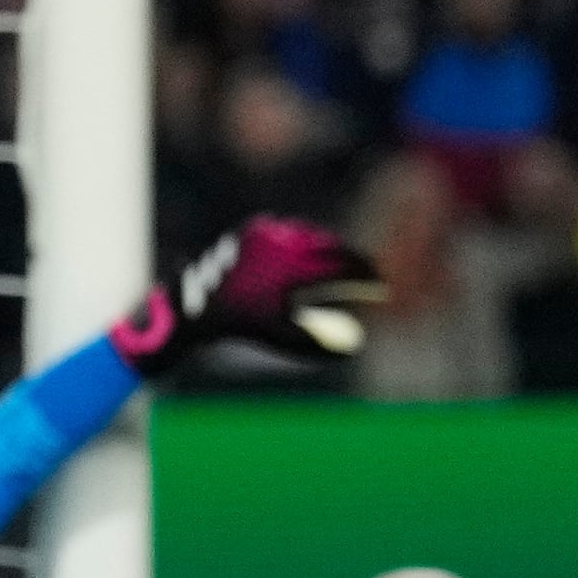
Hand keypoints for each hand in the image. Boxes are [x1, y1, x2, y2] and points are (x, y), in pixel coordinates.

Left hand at [110, 213, 382, 380]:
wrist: (195, 303)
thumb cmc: (241, 325)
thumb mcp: (282, 337)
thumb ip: (319, 343)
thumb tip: (356, 348)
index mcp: (294, 268)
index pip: (344, 266)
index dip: (366, 275)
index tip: (381, 286)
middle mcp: (282, 244)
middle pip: (332, 246)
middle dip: (353, 258)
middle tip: (370, 271)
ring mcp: (266, 232)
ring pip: (310, 235)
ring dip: (330, 247)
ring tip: (345, 262)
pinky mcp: (252, 228)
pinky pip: (287, 230)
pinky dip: (303, 239)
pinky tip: (315, 250)